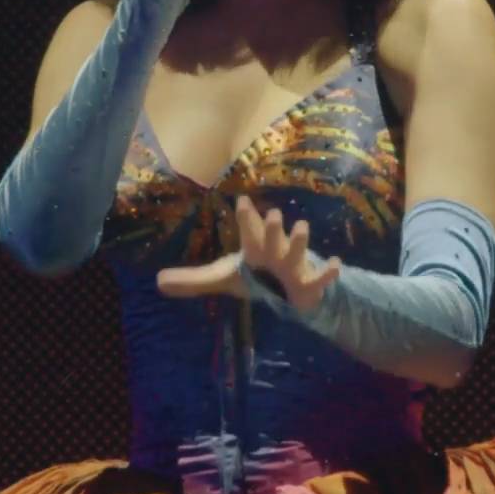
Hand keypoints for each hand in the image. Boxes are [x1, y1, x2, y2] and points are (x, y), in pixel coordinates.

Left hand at [156, 195, 342, 311]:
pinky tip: (336, 264)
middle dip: (272, 226)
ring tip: (303, 227)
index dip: (245, 217)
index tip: (240, 201)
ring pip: (297, 250)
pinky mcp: (309, 283)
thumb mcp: (224, 279)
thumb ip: (194, 280)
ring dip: (300, 240)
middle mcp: (274, 251)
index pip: (247, 230)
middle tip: (272, 213)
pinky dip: (329, 272)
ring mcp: (294, 265)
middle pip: (272, 237)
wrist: (286, 292)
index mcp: (254, 248)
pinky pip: (321, 278)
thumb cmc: (255, 277)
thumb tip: (158, 282)